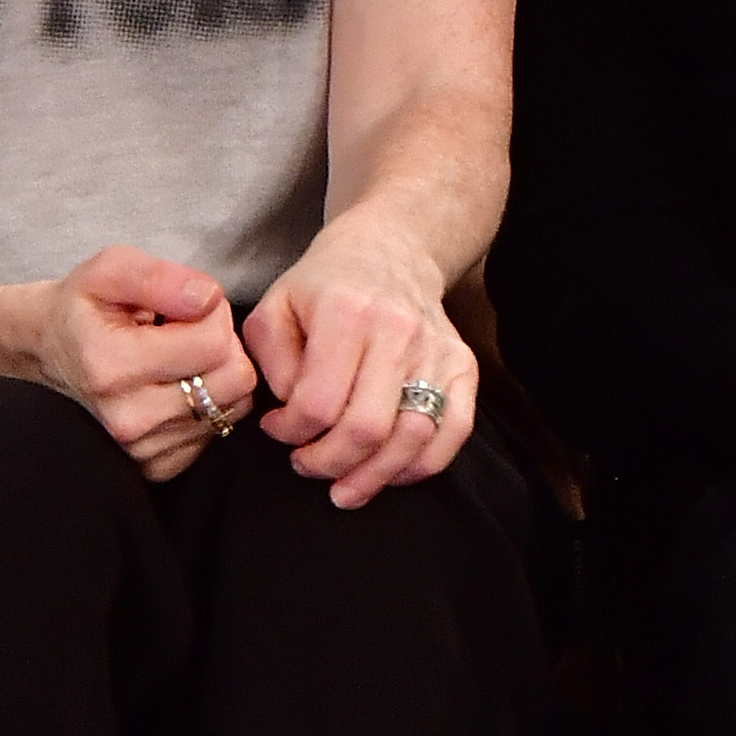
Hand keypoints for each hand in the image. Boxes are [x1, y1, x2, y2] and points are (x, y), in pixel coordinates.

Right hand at [33, 245, 257, 481]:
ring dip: (218, 373)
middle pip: (234, 379)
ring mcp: (142, 448)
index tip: (187, 306)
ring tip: (180, 355)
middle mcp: (128, 418)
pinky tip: (178, 384)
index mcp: (112, 367)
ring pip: (234, 405)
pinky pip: (220, 428)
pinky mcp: (158, 466)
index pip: (214, 342)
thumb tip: (209, 299)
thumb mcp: (110, 268)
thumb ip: (161, 277)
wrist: (49, 351)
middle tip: (188, 329)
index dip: (214, 313)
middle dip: (222, 344)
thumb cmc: (82, 308)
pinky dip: (209, 402)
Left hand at [245, 213, 478, 509]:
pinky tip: (390, 473)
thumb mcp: (276, 306)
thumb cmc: (324, 284)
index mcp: (347, 312)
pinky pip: (454, 431)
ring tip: (344, 487)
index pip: (317, 403)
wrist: (390, 248)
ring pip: (413, 438)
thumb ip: (271, 362)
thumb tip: (294, 414)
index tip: (278, 429)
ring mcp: (437, 349)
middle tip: (306, 464)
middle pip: (367, 428)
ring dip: (373, 477)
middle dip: (329, 463)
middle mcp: (398, 331)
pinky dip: (422, 466)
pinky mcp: (464, 365)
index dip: (291, 433)